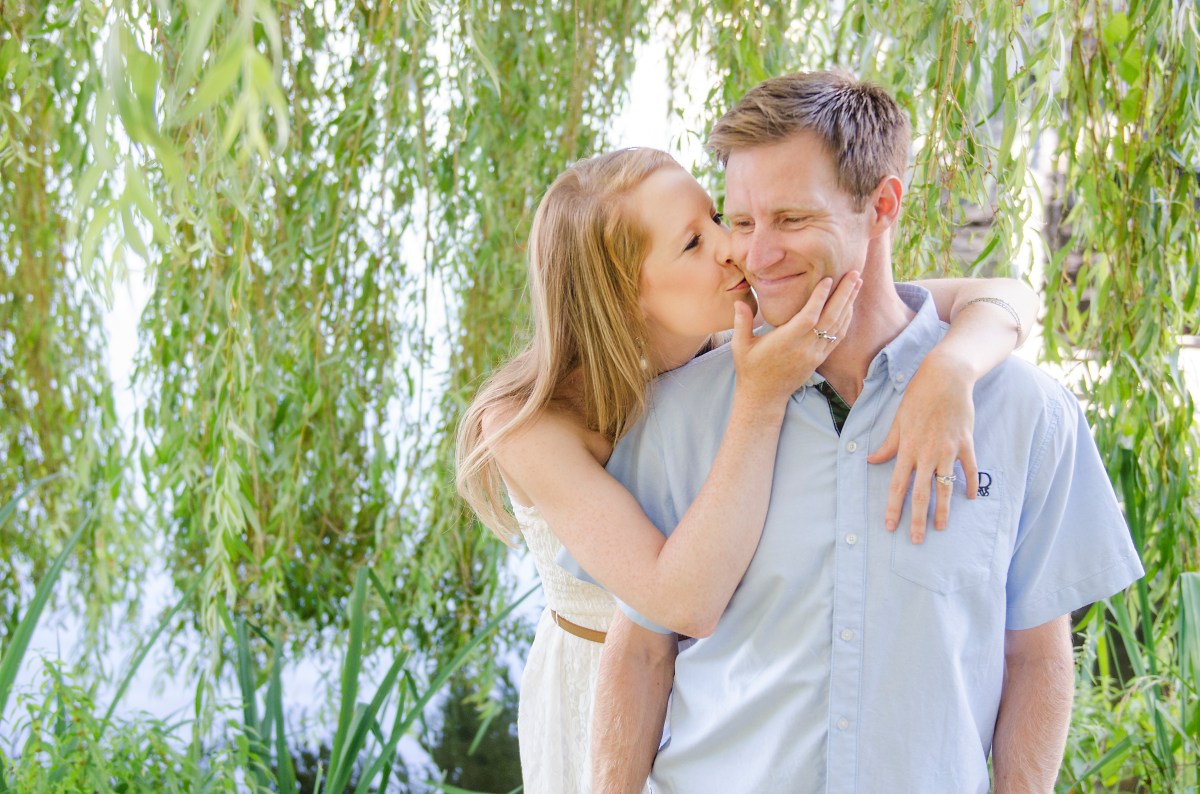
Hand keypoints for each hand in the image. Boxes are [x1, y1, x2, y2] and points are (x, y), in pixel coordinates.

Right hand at [731, 272, 861, 404]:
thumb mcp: (740, 346)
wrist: (764, 396)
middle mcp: (804, 348)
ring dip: (849, 304)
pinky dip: (846, 320)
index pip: (808, 317)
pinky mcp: (819, 359)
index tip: (828, 279)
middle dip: (844, 294)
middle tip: (854, 273)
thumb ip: (742, 322)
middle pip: (830, 318)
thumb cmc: (750, 369)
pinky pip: (837, 338)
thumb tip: (739, 302)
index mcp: (785, 342)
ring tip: (857, 283)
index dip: (820, 298)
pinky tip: (850, 306)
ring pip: (837, 326)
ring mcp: (814, 354)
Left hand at [866, 349, 978, 542]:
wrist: (946, 378)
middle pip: (921, 493)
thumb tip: (871, 461)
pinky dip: (969, 484)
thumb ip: (887, 445)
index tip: (891, 527)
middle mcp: (927, 453)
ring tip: (941, 527)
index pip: (897, 486)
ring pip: (945, 487)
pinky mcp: (965, 443)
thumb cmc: (918, 397)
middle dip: (918, 519)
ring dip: (943, 510)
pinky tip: (970, 498)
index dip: (894, 508)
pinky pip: (969, 469)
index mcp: (907, 449)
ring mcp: (948, 450)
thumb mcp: (898, 420)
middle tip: (916, 540)